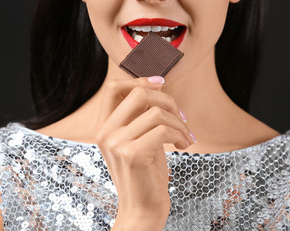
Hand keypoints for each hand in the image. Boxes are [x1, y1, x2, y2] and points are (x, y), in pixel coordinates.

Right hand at [94, 77, 194, 229]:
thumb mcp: (140, 139)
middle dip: (168, 101)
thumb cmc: (145, 174)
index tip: (161, 85)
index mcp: (103, 127)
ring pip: (156, 112)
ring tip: (186, 136)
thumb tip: (157, 85)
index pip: (114, 88)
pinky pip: (164, 130)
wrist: (142, 209)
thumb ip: (143, 115)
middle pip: (139, 93)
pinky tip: (184, 145)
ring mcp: (116, 143)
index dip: (139, 80)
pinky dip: (180, 134)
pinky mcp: (132, 154)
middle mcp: (105, 133)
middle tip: (181, 117)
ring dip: (179, 123)